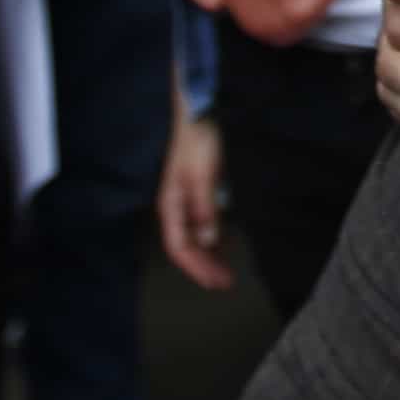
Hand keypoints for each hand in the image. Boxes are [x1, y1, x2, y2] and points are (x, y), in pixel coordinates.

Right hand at [158, 109, 232, 290]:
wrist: (195, 116)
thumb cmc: (197, 144)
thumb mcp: (204, 176)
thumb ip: (206, 209)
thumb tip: (208, 241)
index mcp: (171, 206)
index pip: (179, 247)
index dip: (196, 267)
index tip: (214, 282)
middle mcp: (175, 209)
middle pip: (187, 247)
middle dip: (205, 267)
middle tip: (227, 283)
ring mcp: (185, 203)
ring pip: (195, 238)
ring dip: (210, 256)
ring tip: (227, 272)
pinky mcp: (197, 195)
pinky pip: (203, 225)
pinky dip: (214, 238)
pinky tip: (226, 245)